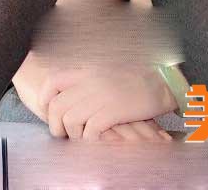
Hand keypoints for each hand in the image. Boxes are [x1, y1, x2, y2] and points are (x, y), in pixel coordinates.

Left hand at [37, 64, 177, 139]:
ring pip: (70, 121)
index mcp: (87, 68)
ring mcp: (100, 95)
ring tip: (81, 137)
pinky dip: (89, 139)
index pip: (52, 81)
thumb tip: (67, 92)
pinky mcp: (111, 111)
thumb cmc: (136, 76)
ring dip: (73, 134)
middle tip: (62, 132)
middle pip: (57, 106)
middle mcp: (90, 80)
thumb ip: (87, 76)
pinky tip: (96, 138)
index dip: (45, 98)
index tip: (47, 111)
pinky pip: (89, 131)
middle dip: (56, 124)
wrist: (162, 81)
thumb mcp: (107, 67)